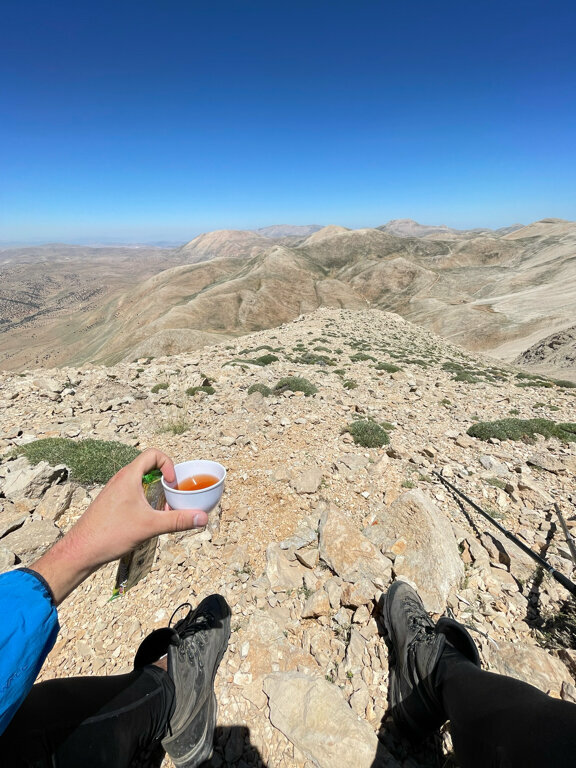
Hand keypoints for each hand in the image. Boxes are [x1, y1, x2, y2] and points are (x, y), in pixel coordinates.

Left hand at [31, 448, 208, 603]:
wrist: (80, 550)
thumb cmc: (110, 534)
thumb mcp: (150, 526)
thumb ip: (178, 520)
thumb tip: (202, 518)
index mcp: (129, 476)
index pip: (153, 454)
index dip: (168, 464)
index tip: (173, 483)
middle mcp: (120, 479)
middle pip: (148, 467)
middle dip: (165, 479)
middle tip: (173, 495)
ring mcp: (114, 491)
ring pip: (140, 481)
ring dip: (155, 491)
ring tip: (163, 510)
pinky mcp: (111, 503)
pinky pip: (132, 493)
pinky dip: (145, 500)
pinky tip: (147, 520)